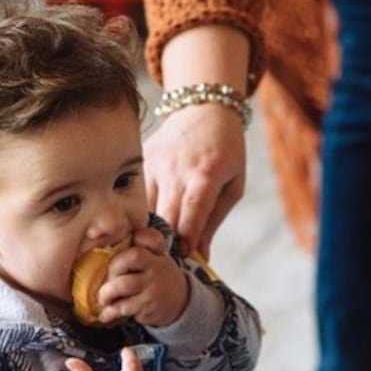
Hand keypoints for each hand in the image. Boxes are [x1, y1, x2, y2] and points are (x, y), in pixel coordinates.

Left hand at [95, 227, 188, 326]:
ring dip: (107, 292)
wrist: (179, 300)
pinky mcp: (148, 306)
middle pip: (131, 258)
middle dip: (112, 269)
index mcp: (155, 252)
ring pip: (124, 284)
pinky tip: (104, 315)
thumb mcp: (155, 256)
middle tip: (106, 279)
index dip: (134, 237)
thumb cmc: (157, 275)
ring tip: (103, 298)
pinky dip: (110, 312)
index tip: (117, 253)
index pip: (145, 237)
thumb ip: (140, 243)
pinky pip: (124, 306)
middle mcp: (156, 266)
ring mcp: (153, 287)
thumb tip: (108, 237)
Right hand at [143, 102, 245, 259]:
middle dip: (167, 241)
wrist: (204, 109)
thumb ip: (214, 222)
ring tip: (153, 245)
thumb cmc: (225, 152)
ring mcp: (155, 165)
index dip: (187, 238)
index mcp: (206, 174)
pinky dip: (141, 212)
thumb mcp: (232, 186)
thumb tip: (200, 257)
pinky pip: (137, 196)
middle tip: (168, 260)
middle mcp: (177, 170)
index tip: (184, 256)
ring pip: (146, 208)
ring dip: (150, 229)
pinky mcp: (141, 162)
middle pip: (166, 215)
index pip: (193, 212)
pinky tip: (144, 223)